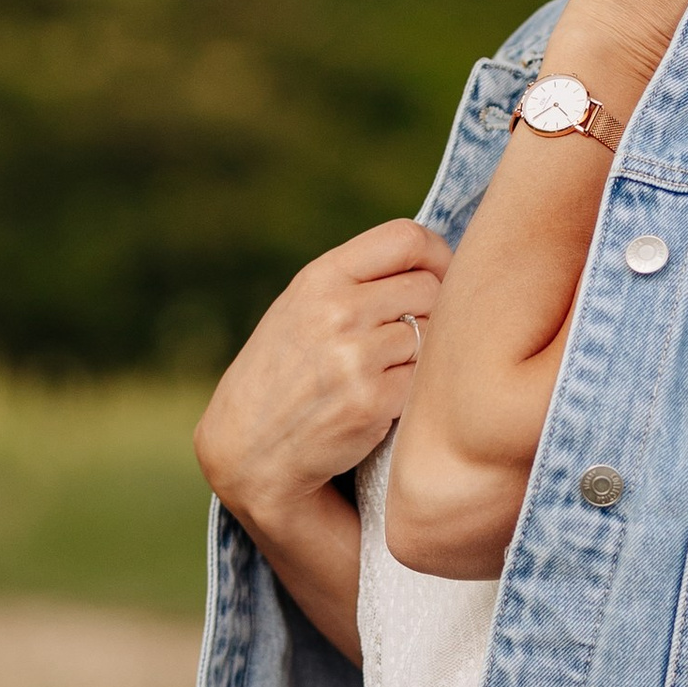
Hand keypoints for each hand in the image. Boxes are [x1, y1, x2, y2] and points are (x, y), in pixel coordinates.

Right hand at [195, 218, 450, 535]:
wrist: (246, 447)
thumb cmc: (283, 374)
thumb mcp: (301, 309)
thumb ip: (355, 283)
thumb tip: (433, 265)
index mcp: (320, 278)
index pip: (406, 239)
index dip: (437, 256)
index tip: (441, 278)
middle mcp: (337, 310)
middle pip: (429, 290)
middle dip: (432, 314)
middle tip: (413, 340)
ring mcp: (355, 356)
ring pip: (431, 337)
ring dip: (420, 357)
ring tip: (385, 375)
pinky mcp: (371, 402)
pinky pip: (422, 382)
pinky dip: (411, 393)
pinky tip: (381, 404)